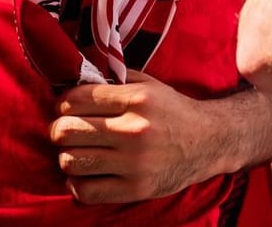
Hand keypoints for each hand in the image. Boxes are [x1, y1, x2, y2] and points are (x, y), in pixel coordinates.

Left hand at [50, 71, 228, 203]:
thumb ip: (115, 80)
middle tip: (70, 130)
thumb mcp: (150, 85)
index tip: (70, 107)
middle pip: (66, 131)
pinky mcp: (135, 189)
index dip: (65, 103)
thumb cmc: (173, 111)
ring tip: (82, 151)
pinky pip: (83, 191)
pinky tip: (89, 173)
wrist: (211, 141)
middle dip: (61, 129)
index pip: (75, 100)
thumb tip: (74, 79)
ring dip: (70, 156)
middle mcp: (135, 130)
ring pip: (70, 161)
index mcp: (139, 100)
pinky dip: (78, 183)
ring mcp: (134, 163)